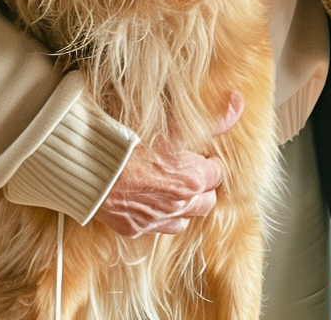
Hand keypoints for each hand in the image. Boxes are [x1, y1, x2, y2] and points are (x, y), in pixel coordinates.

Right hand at [94, 92, 242, 236]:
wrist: (93, 165)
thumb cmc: (132, 141)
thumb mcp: (175, 125)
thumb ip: (213, 119)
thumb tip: (238, 103)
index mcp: (194, 180)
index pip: (218, 173)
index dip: (210, 161)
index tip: (201, 153)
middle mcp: (180, 205)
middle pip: (207, 200)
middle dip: (203, 186)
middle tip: (190, 169)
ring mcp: (158, 220)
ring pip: (186, 218)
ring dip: (185, 204)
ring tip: (173, 186)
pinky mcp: (136, 228)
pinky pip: (159, 227)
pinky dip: (161, 216)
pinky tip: (153, 200)